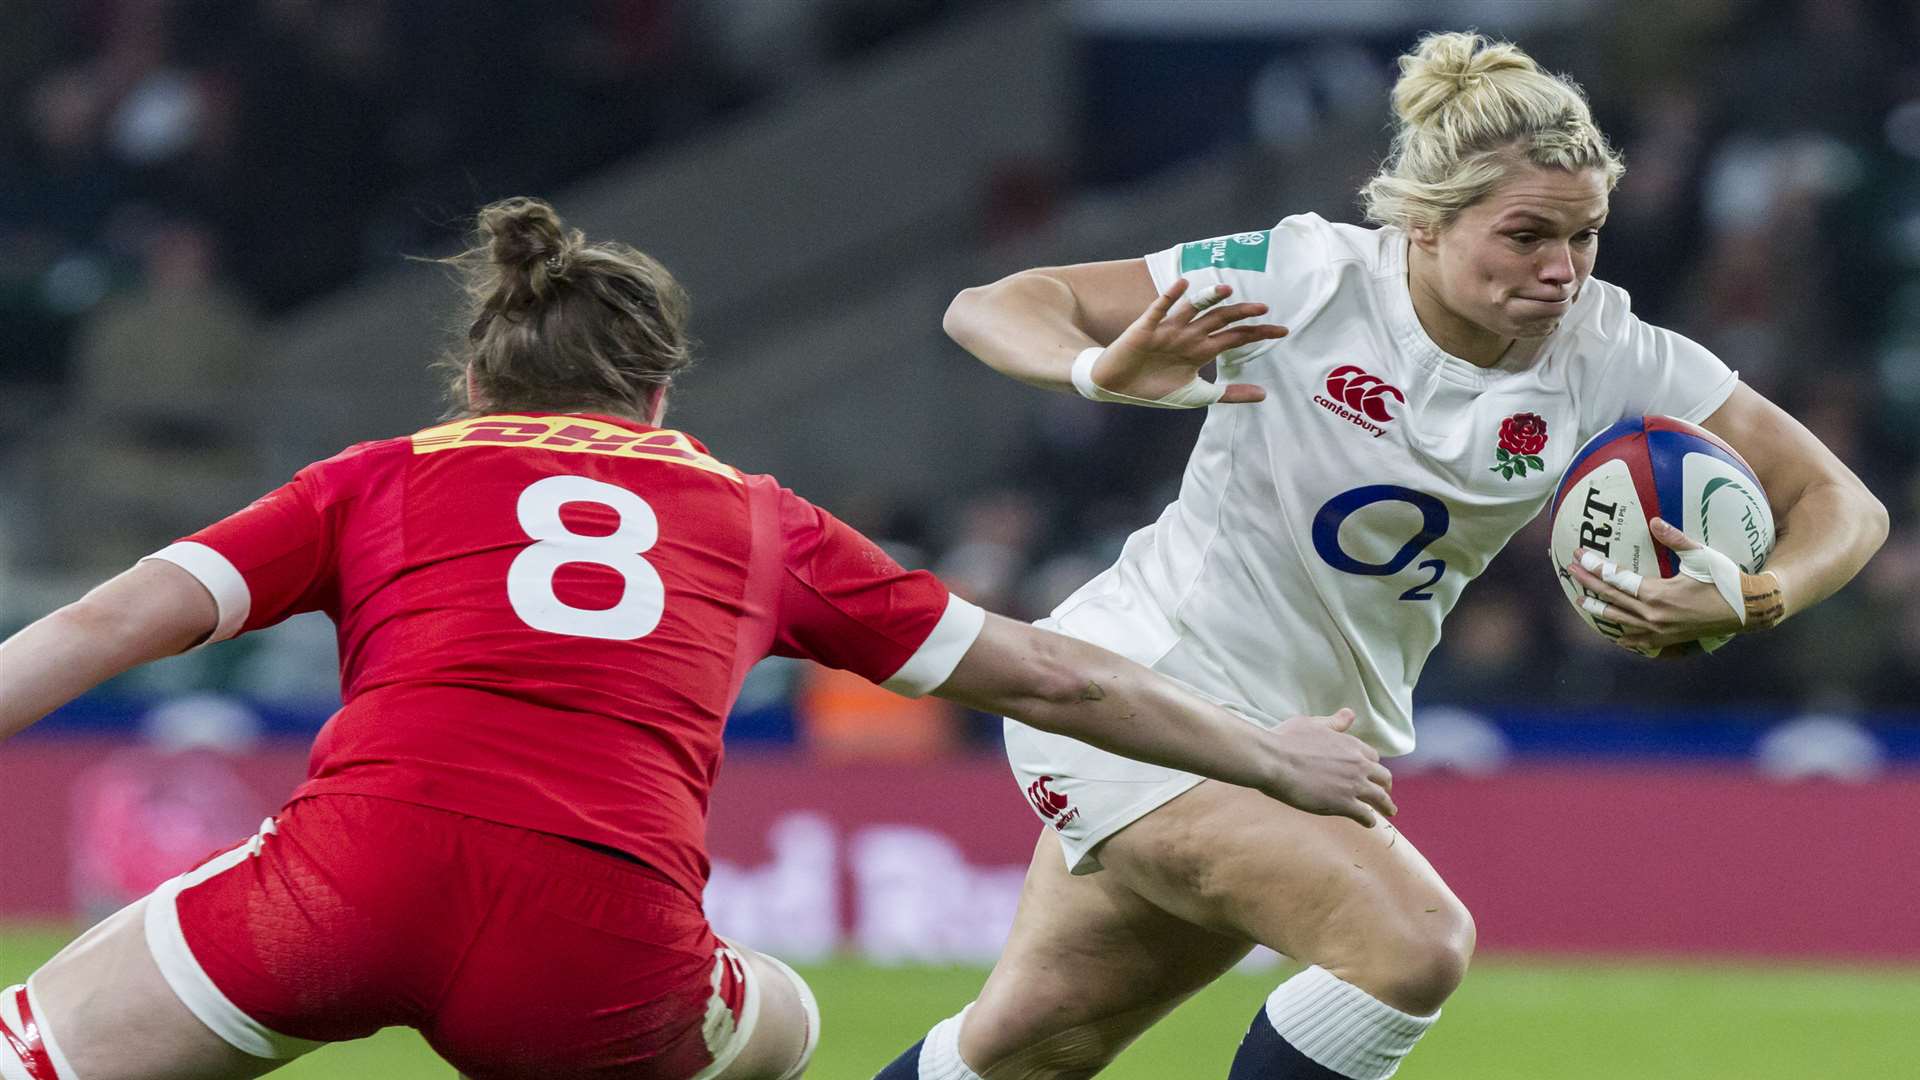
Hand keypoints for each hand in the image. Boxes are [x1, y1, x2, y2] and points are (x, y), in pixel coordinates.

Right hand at [1089, 277, 1287, 403]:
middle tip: (1264, 308)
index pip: (1236, 337)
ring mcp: (1169, 329)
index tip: (1283, 330)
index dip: (1258, 332)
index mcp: (1201, 350)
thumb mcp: (1197, 396)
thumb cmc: (1154, 389)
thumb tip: (1264, 395)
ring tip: (1227, 290)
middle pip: (1220, 319)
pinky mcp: (1146, 328)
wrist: (1116, 387)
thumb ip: (1230, 394)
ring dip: (1209, 298)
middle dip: (1242, 313)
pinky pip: (1160, 308)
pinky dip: (1171, 296)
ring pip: (1194, 309)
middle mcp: (1188, 335)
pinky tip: (1183, 284)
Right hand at [1262, 708, 1396, 826]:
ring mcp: (1352, 785)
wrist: (1274, 760)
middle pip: (1383, 777)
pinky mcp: (1343, 804)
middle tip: (1385, 793)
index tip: (1371, 772)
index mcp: (1351, 745)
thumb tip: (1349, 714)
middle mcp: (1358, 764)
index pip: (1372, 756)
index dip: (1372, 765)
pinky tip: (1369, 823)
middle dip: (1386, 785)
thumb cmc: (1287, 740)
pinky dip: (1369, 820)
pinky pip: (1365, 814)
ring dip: (1386, 805)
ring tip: (1389, 811)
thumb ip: (1334, 723)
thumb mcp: (1313, 724)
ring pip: (1380, 798)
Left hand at [1567, 517, 1784, 653]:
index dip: (1595, 567)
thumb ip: (1674, 538)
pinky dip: (1622, 633)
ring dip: (1598, 609)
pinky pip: (1637, 640)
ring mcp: (1658, 631)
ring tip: (1582, 600)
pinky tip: (1614, 631)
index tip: (1578, 556)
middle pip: (1610, 599)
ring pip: (1619, 621)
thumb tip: (1653, 521)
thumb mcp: (1700, 555)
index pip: (1616, 579)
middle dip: (1588, 584)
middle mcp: (1652, 616)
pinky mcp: (1667, 640)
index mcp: (1657, 595)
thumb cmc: (1725, 579)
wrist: (1747, 611)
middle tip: (1570, 571)